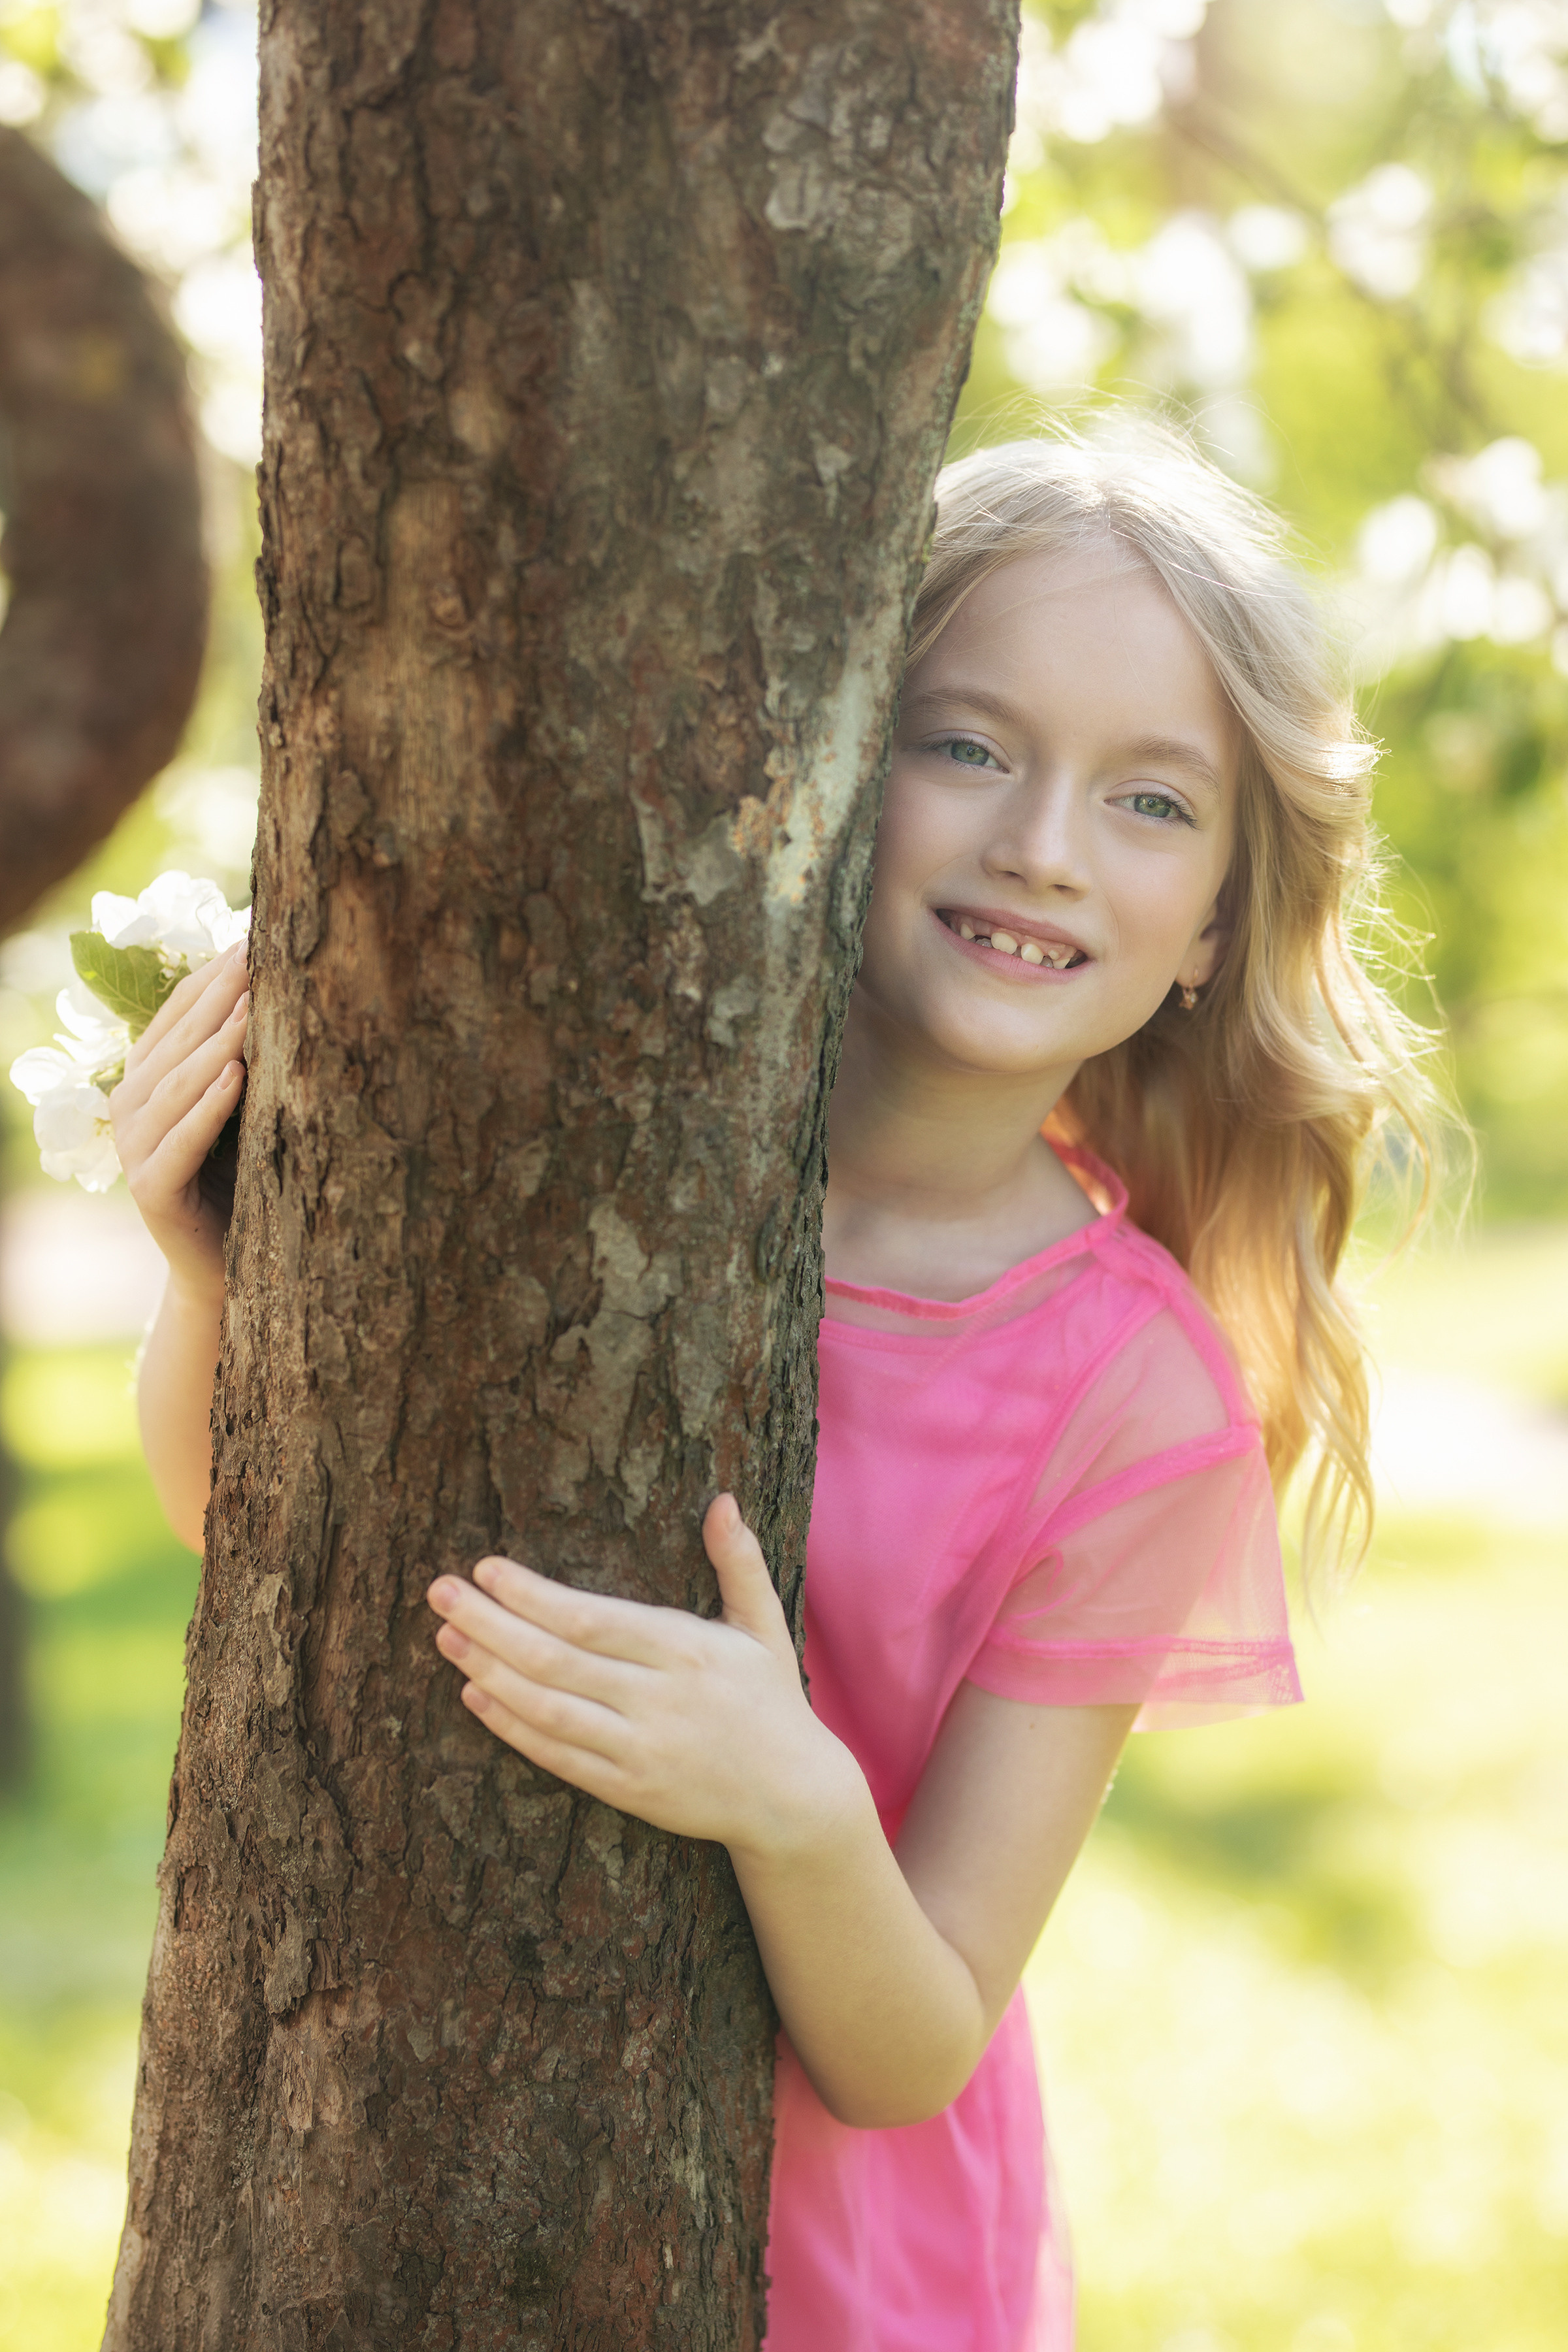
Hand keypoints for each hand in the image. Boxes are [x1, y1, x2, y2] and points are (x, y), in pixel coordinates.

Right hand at [109, 941, 248, 1302]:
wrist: (226, 1266)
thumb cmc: (243, 1177)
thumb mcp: (247, 1107)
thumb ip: (244, 1054)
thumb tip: (282, 981)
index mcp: (147, 1077)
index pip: (179, 1012)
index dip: (213, 975)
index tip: (254, 932)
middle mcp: (130, 1106)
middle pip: (178, 1042)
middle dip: (219, 996)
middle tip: (257, 952)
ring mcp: (134, 1149)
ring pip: (177, 1085)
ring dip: (216, 1043)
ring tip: (251, 1007)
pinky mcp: (152, 1191)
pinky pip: (181, 1142)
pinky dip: (209, 1108)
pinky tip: (237, 1076)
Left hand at [426, 1495, 857, 1860]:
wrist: (791, 1797)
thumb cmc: (770, 1699)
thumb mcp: (764, 1625)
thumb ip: (739, 1562)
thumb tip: (723, 1501)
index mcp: (688, 1651)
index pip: (593, 1620)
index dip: (534, 1597)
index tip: (486, 1568)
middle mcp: (659, 1701)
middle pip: (557, 1661)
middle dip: (491, 1624)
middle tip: (440, 1592)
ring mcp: (640, 1750)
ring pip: (548, 1710)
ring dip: (489, 1671)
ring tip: (444, 1637)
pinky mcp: (628, 1790)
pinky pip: (557, 1757)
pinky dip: (511, 1727)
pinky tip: (476, 1694)